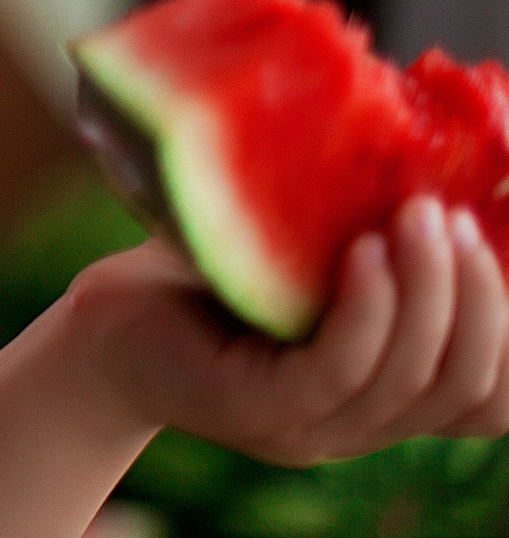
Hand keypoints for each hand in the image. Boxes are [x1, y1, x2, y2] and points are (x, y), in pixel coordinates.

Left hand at [66, 195, 508, 463]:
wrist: (99, 324)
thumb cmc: (203, 278)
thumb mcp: (299, 255)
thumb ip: (361, 232)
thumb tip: (428, 139)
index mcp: (388, 396)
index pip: (493, 396)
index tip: (502, 237)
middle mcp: (362, 424)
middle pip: (469, 386)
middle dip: (482, 300)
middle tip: (458, 218)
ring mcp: (314, 427)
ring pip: (411, 376)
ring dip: (430, 292)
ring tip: (419, 216)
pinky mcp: (260, 410)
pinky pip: (339, 369)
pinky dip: (365, 310)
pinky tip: (362, 251)